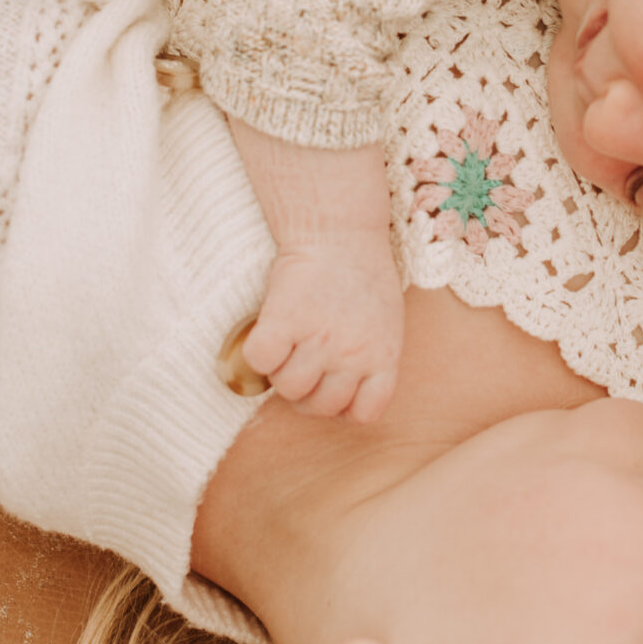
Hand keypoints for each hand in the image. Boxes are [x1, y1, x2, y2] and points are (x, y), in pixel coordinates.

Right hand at [228, 124, 402, 422]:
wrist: (339, 229)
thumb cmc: (362, 272)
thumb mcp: (386, 321)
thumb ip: (370, 355)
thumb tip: (342, 385)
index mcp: (383, 356)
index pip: (365, 414)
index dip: (342, 408)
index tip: (331, 388)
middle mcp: (353, 354)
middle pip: (319, 406)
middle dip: (305, 392)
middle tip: (299, 363)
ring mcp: (320, 340)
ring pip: (288, 388)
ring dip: (279, 373)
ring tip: (285, 344)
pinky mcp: (285, 320)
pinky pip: (260, 361)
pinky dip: (256, 353)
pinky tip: (267, 332)